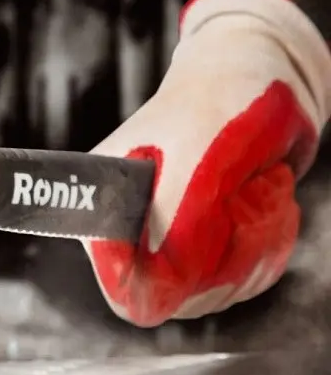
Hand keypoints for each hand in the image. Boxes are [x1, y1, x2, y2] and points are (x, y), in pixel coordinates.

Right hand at [85, 0, 330, 326]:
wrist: (260, 77)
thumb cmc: (220, 101)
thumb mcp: (199, 158)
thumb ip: (175, 223)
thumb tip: (157, 290)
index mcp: (108, 208)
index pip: (124, 288)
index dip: (162, 285)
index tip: (200, 250)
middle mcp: (133, 232)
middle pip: (178, 297)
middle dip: (224, 257)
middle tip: (241, 200)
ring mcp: (171, 242)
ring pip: (217, 291)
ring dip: (253, 246)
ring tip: (255, 191)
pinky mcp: (206, 247)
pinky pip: (244, 279)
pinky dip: (267, 244)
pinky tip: (263, 202)